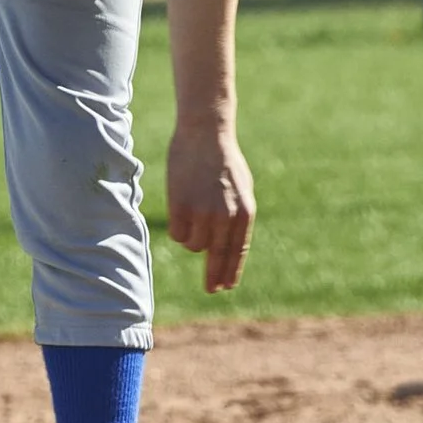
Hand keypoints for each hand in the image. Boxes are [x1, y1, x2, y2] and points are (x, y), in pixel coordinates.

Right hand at [166, 119, 256, 293]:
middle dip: (213, 275)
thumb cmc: (223, 160)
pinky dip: (179, 228)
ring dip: (192, 238)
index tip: (225, 286)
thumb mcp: (242, 189)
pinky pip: (178, 234)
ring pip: (194, 245)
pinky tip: (181, 210)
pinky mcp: (180, 207)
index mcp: (244, 212)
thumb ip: (238, 216)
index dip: (231, 271)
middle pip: (217, 256)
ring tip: (193, 216)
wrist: (205, 133)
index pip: (237, 252)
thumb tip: (231, 242)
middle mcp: (225, 216)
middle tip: (211, 290)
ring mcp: (202, 212)